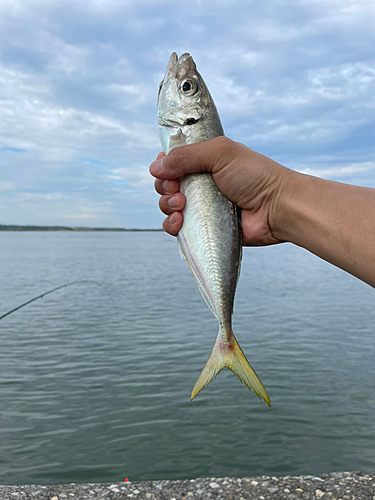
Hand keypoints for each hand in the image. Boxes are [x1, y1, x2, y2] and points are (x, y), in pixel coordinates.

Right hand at [150, 136, 293, 245]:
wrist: (276, 208)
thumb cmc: (255, 176)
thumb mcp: (220, 153)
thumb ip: (186, 155)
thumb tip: (156, 166)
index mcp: (205, 162)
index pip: (173, 162)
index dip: (165, 167)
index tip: (169, 171)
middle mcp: (201, 184)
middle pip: (167, 185)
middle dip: (165, 187)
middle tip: (178, 190)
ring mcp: (202, 207)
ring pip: (169, 207)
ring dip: (167, 206)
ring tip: (181, 206)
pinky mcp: (204, 228)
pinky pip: (177, 229)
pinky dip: (172, 225)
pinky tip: (179, 222)